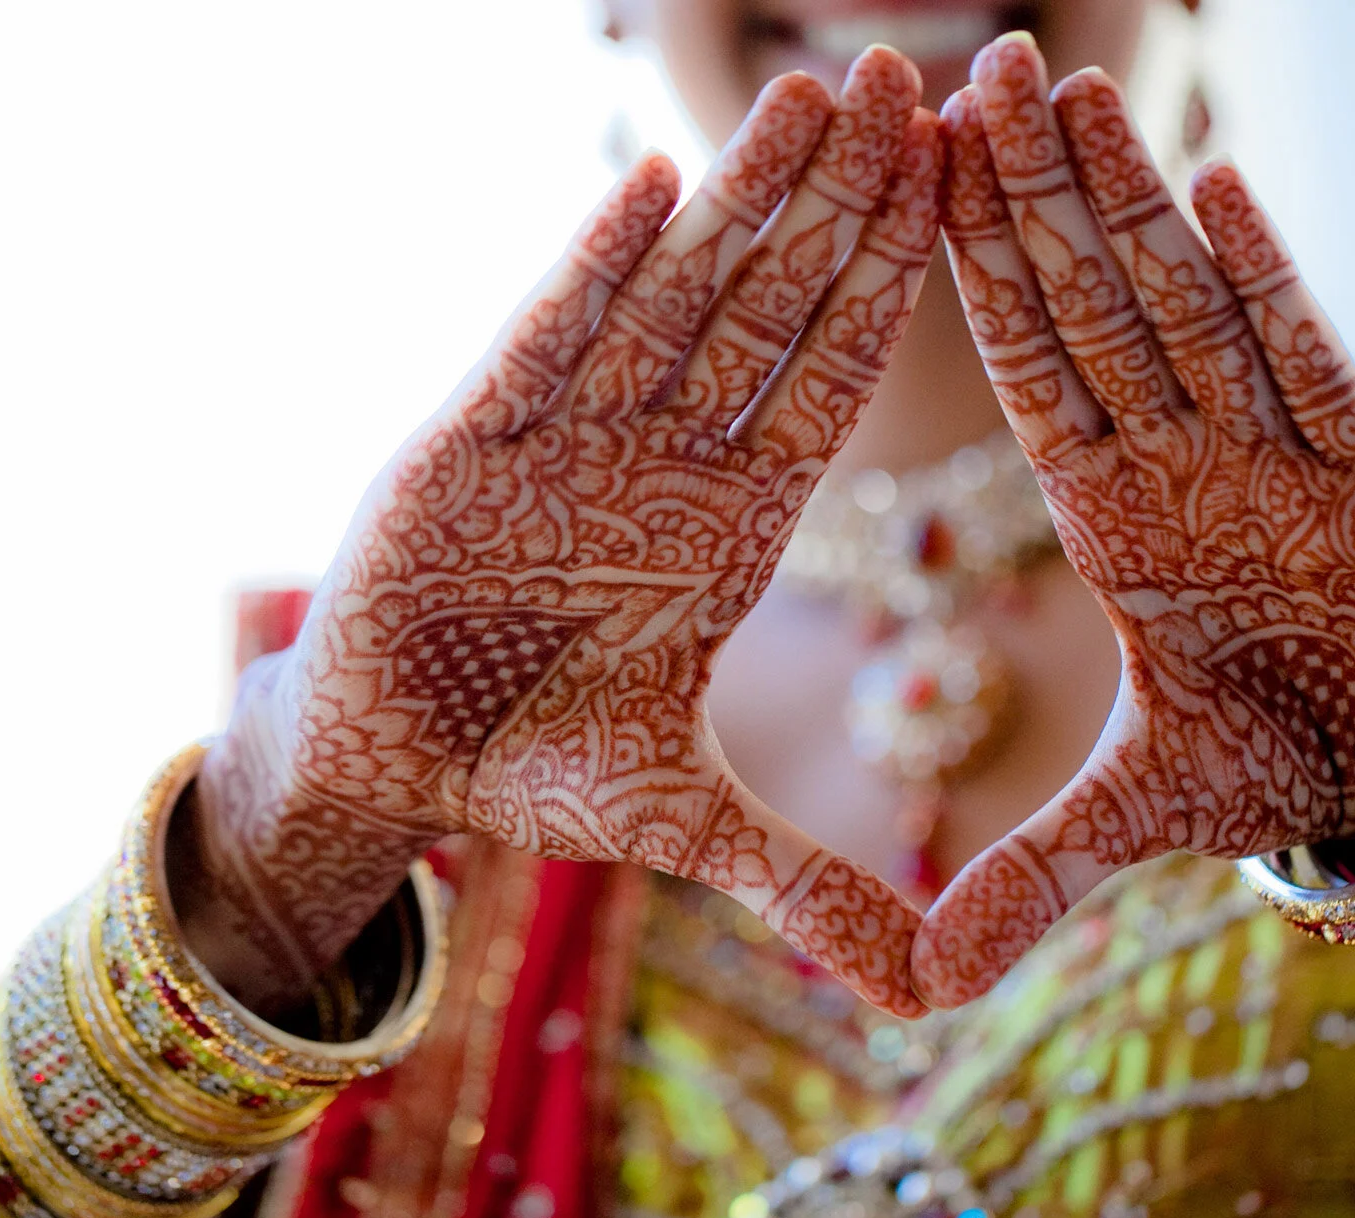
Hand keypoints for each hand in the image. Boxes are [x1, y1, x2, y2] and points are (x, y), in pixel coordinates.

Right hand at [194, 50, 940, 1016]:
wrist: (391, 763)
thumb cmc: (534, 773)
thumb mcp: (685, 825)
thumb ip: (802, 879)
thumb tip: (923, 989)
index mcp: (730, 528)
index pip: (833, 386)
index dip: (898, 289)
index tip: (963, 192)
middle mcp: (663, 465)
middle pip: (773, 310)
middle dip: (845, 202)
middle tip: (919, 80)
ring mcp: (569, 443)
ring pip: (674, 300)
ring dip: (747, 201)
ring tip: (820, 95)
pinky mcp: (468, 446)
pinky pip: (545, 344)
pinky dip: (601, 272)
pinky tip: (661, 185)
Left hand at [910, 36, 1354, 1006]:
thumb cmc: (1272, 763)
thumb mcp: (1135, 822)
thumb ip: (1031, 875)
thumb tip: (917, 987)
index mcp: (1109, 519)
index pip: (1024, 375)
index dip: (965, 277)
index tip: (903, 181)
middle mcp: (1177, 466)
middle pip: (1088, 308)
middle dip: (1025, 198)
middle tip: (963, 76)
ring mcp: (1268, 454)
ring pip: (1184, 306)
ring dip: (1124, 202)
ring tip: (1062, 92)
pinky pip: (1304, 359)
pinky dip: (1263, 278)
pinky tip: (1213, 185)